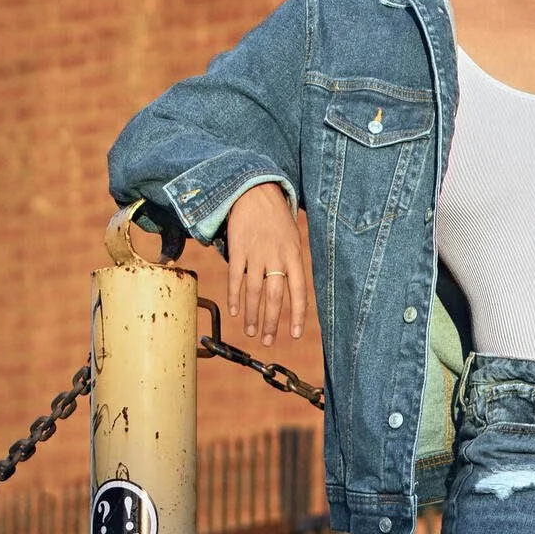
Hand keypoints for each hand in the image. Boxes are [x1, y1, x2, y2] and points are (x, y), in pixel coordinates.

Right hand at [225, 182, 306, 345]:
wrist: (255, 191)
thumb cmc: (277, 219)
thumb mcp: (293, 239)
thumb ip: (291, 265)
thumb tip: (290, 293)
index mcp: (294, 256)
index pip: (299, 291)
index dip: (298, 315)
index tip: (296, 335)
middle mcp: (276, 257)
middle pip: (275, 296)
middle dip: (272, 322)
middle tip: (269, 341)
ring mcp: (256, 253)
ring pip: (254, 291)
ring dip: (253, 315)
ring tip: (252, 331)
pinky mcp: (238, 249)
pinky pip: (235, 278)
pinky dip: (235, 297)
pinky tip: (235, 311)